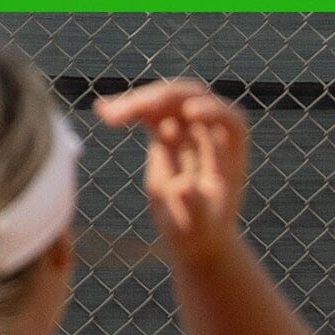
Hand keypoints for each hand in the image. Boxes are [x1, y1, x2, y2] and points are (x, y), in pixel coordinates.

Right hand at [95, 77, 248, 262]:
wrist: (193, 235)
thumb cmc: (201, 231)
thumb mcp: (199, 223)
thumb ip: (195, 205)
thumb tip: (184, 186)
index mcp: (231, 149)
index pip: (228, 120)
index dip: (212, 111)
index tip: (190, 113)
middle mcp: (212, 129)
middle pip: (190, 100)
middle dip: (164, 100)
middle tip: (139, 109)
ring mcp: (188, 126)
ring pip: (163, 100)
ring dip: (136, 103)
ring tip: (108, 115)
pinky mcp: (165, 129)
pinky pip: (146, 111)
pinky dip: (126, 109)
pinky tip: (102, 110)